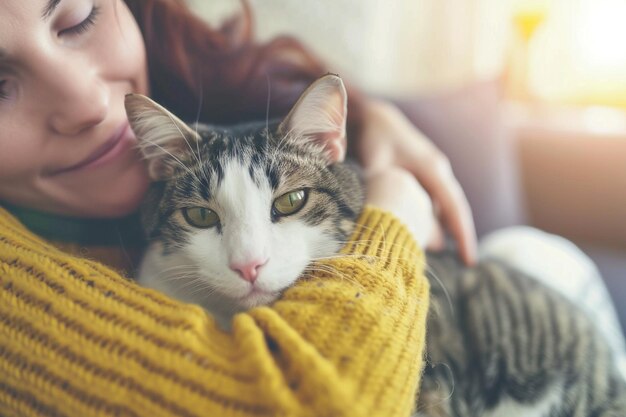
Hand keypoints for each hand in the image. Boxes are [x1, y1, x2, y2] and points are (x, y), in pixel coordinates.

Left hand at [356, 98, 476, 264]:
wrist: (374, 116)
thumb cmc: (376, 137)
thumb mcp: (377, 165)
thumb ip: (385, 190)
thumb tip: (390, 220)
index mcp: (433, 168)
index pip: (454, 206)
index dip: (462, 234)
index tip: (469, 260)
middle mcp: (438, 170)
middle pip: (454, 209)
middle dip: (460, 235)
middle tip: (465, 263)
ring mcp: (433, 172)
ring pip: (443, 206)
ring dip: (442, 228)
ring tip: (433, 253)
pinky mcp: (424, 174)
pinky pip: (433, 201)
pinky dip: (431, 218)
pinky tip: (424, 234)